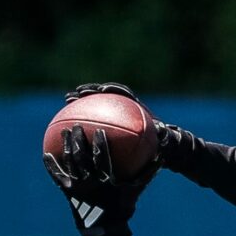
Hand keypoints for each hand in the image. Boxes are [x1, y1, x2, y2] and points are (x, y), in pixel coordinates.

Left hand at [43, 125, 156, 235]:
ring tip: (64, 131)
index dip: (100, 144)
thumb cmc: (122, 208)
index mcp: (105, 180)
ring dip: (66, 146)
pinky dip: (51, 165)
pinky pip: (57, 175)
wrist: (104, 229)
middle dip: (78, 139)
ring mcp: (77, 186)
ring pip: (69, 162)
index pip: (101, 158)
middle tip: (77, 125)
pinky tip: (46, 154)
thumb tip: (160, 158)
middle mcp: (89, 181)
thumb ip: (146, 173)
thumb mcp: (135, 190)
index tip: (99, 130)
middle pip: (81, 156)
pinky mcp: (67, 191)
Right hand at [65, 82, 188, 169]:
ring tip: (69, 99)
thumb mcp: (166, 140)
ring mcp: (117, 113)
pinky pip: (94, 116)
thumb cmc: (165, 142)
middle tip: (78, 92)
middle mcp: (126, 107)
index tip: (103, 90)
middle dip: (92, 91)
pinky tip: (69, 123)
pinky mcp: (111, 121)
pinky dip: (83, 117)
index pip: (125, 94)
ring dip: (83, 100)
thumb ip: (163, 134)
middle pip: (106, 95)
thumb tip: (162, 132)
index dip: (115, 90)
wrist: (164, 145)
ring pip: (96, 103)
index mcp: (137, 108)